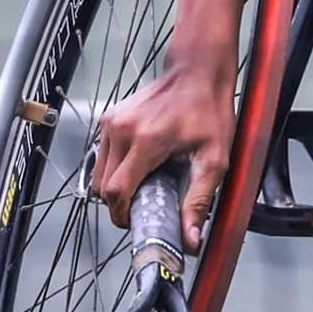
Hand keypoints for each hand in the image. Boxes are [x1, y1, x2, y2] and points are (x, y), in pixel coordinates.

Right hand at [93, 61, 235, 253]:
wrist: (196, 73)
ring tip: (144, 188)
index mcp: (145, 141)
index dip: (122, 215)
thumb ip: (199, 201)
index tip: (137, 222)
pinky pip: (102, 156)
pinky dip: (116, 170)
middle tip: (144, 208)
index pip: (116, 191)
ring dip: (116, 188)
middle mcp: (120, 130)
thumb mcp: (213, 161)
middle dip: (119, 205)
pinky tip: (141, 168)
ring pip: (98, 173)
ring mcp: (111, 123)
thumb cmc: (208, 111)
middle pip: (102, 187)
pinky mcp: (109, 119)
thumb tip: (191, 238)